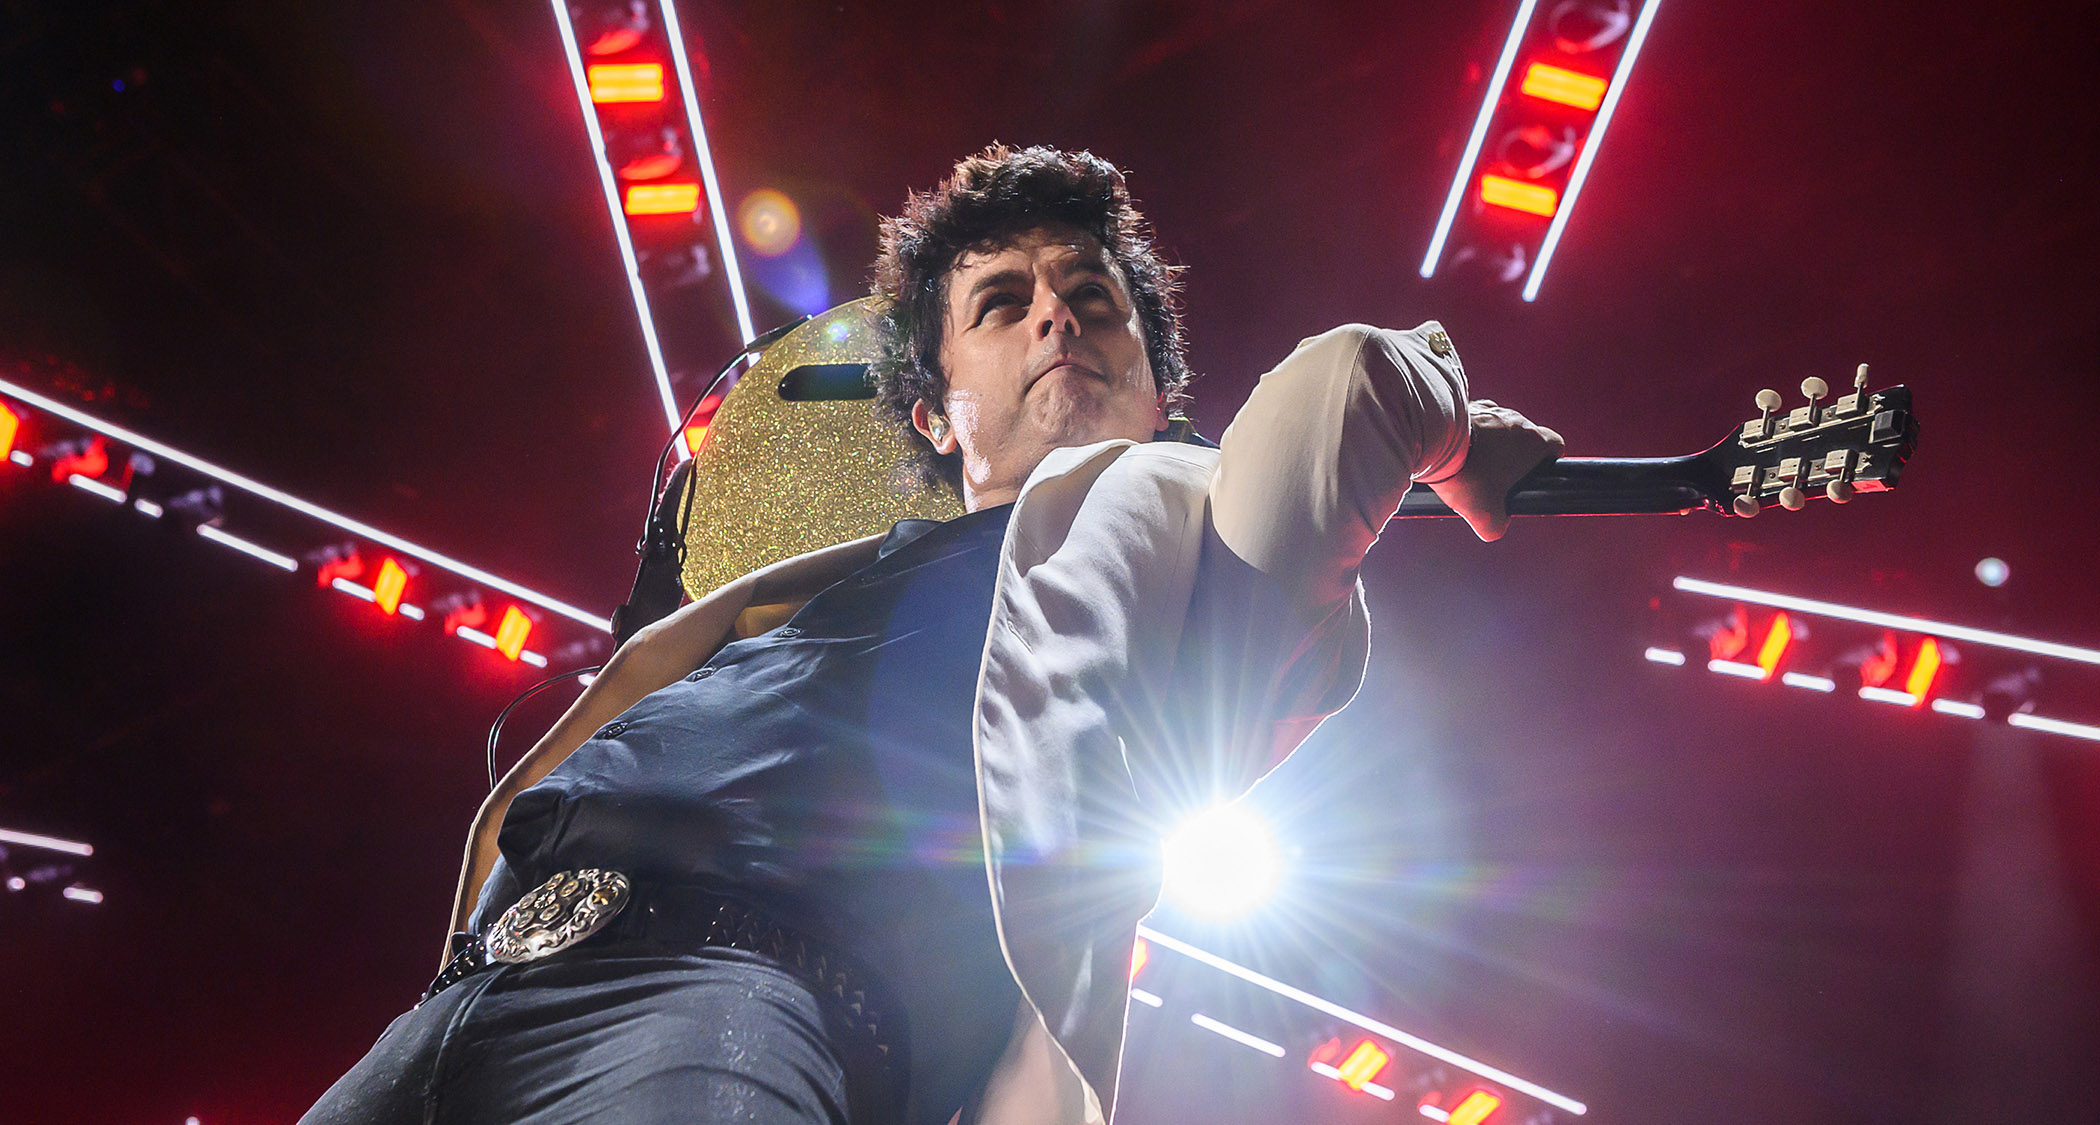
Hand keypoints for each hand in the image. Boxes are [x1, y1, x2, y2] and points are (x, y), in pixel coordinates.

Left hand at [1425, 400, 1563, 541]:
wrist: (1431, 441)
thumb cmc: (1465, 475)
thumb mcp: (1484, 516)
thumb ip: (1496, 527)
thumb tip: (1494, 528)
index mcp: (1533, 441)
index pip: (1555, 446)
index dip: (1546, 461)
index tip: (1530, 476)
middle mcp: (1516, 419)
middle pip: (1524, 436)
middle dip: (1511, 456)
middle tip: (1491, 477)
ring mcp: (1490, 408)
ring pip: (1497, 426)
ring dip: (1488, 442)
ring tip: (1467, 463)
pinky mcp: (1465, 404)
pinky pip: (1473, 418)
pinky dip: (1467, 431)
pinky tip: (1451, 448)